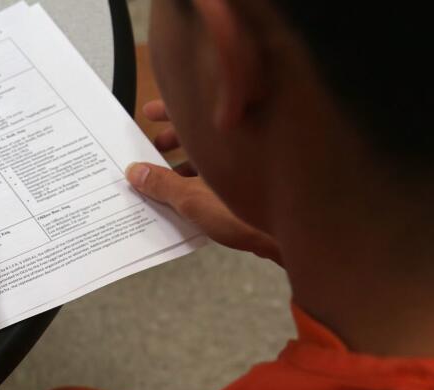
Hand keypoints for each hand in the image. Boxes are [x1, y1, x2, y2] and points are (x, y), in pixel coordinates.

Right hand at [128, 100, 281, 264]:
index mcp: (227, 134)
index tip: (150, 112)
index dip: (170, 110)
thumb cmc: (250, 213)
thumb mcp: (194, 200)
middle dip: (177, 138)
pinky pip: (229, 169)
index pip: (195, 110)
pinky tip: (196, 192)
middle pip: (205, 130)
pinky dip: (210, 175)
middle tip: (155, 145)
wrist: (297, 236)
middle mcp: (245, 140)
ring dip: (191, 160)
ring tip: (171, 175)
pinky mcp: (263, 180)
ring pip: (217, 151)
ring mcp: (256, 160)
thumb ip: (163, 185)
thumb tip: (137, 172)